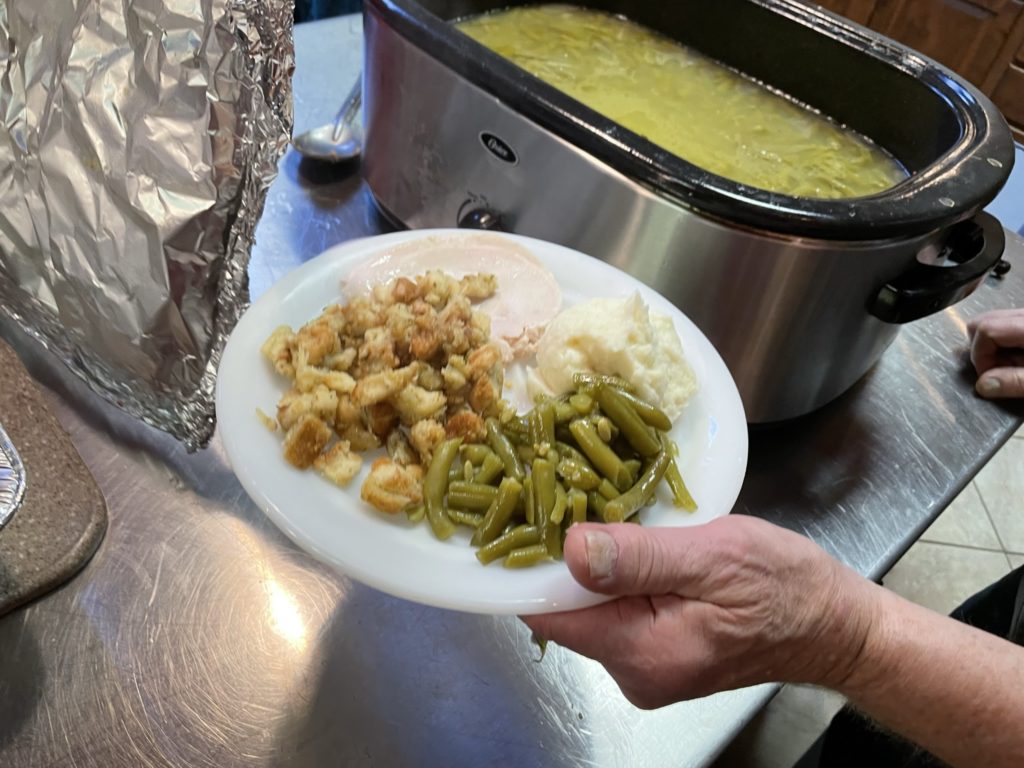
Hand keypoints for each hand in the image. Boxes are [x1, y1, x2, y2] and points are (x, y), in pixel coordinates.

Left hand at [523, 516, 879, 708]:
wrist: (834, 627)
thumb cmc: (787, 588)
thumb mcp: (715, 557)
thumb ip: (640, 559)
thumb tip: (571, 549)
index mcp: (643, 652)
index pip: (550, 613)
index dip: (532, 562)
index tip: (531, 508)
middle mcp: (633, 672)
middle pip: (565, 609)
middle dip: (565, 554)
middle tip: (573, 492)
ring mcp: (644, 666)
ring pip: (589, 606)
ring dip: (593, 561)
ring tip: (604, 509)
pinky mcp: (656, 652)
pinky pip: (615, 610)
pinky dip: (617, 574)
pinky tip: (632, 541)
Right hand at [968, 308, 1023, 398]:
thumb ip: (1015, 382)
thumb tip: (984, 384)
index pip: (985, 329)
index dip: (980, 356)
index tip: (989, 377)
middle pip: (984, 321)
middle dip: (981, 349)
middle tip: (998, 371)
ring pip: (994, 323)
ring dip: (993, 348)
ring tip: (1013, 367)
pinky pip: (1008, 326)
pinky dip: (1006, 344)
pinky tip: (1021, 360)